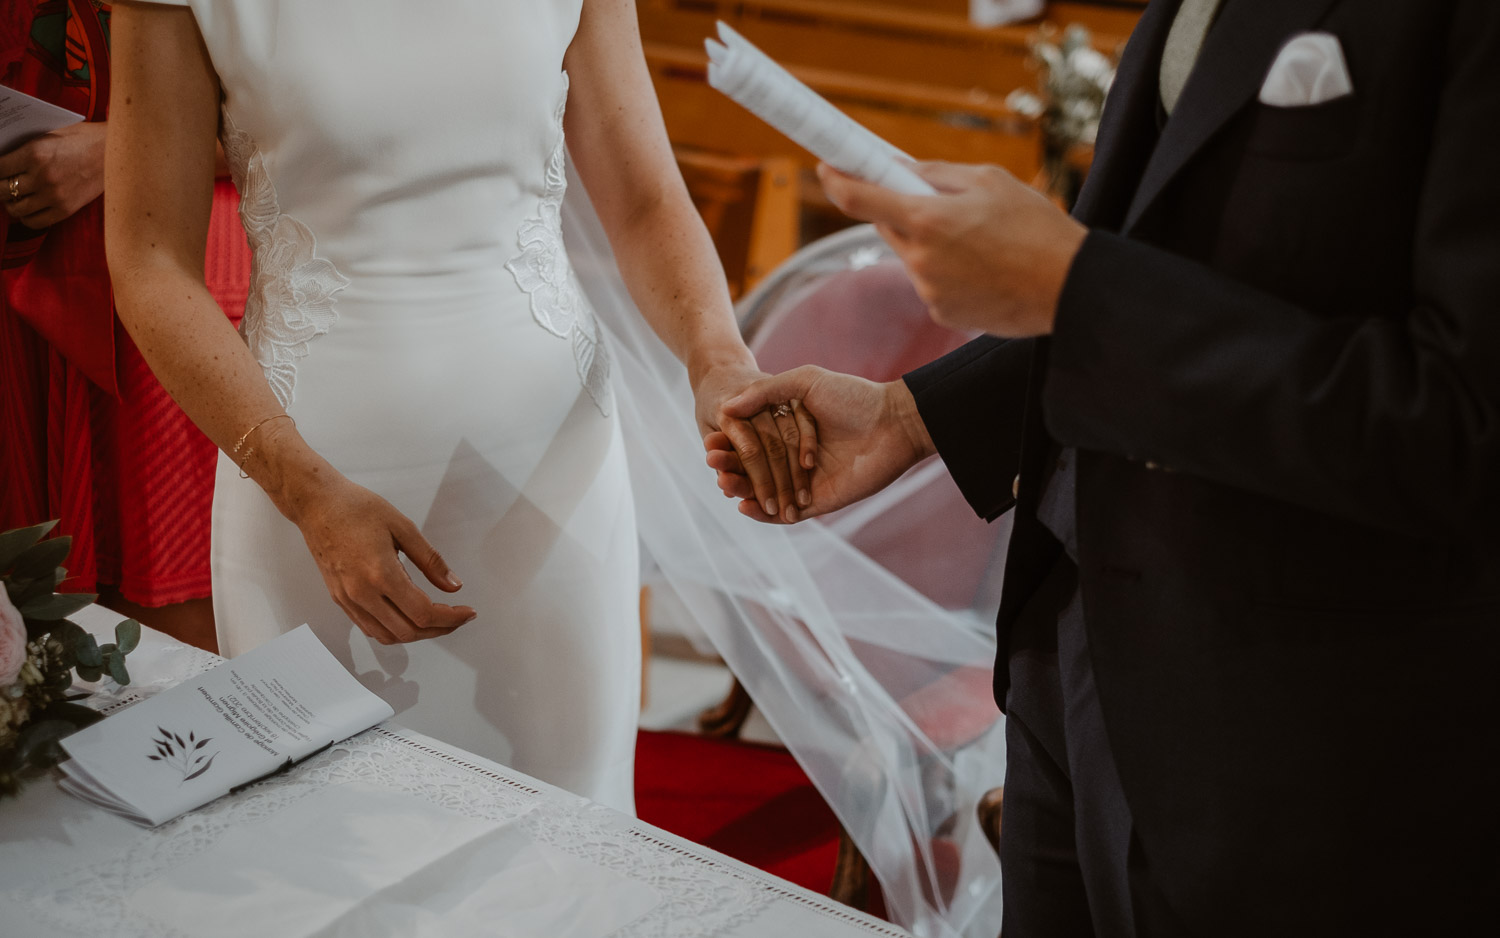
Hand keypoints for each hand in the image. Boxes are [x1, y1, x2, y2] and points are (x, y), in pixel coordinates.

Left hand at [0, 122, 108, 228]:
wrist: (116, 152)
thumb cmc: (83, 139)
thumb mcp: (49, 135)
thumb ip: (25, 149)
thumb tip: (2, 161)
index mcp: (34, 153)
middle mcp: (42, 177)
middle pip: (2, 190)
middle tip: (2, 184)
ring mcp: (54, 195)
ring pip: (15, 208)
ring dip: (11, 203)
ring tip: (14, 197)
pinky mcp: (66, 209)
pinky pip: (34, 221)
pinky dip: (26, 217)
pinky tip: (28, 208)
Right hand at [288, 475, 476, 644]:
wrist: (317, 504)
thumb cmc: (356, 508)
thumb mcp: (403, 527)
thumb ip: (431, 560)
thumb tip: (453, 585)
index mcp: (380, 574)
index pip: (423, 613)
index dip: (450, 618)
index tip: (468, 613)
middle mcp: (362, 593)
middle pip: (408, 631)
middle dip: (439, 629)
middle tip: (457, 617)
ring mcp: (348, 599)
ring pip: (387, 636)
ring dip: (416, 634)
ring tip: (437, 620)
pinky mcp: (339, 599)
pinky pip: (369, 628)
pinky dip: (393, 631)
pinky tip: (408, 617)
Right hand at [708, 366, 934, 522]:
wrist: (894, 422)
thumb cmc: (854, 397)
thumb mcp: (805, 382)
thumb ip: (766, 392)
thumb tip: (727, 407)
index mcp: (791, 431)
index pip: (752, 442)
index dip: (730, 444)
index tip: (710, 441)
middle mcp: (796, 457)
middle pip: (755, 469)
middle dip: (731, 467)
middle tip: (712, 463)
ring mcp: (807, 481)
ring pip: (766, 492)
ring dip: (742, 491)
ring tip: (723, 483)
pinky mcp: (821, 501)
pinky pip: (787, 515)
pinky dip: (764, 515)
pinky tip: (745, 507)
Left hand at [817, 161, 1086, 336]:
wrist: (1069, 288)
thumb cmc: (1036, 227)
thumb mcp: (989, 180)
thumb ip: (936, 173)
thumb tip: (897, 166)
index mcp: (928, 219)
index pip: (859, 199)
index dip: (836, 180)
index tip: (825, 168)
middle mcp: (920, 259)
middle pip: (887, 226)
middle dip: (902, 209)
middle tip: (935, 201)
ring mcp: (929, 291)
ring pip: (912, 255)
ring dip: (931, 243)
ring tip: (982, 242)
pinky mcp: (942, 314)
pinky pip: (932, 283)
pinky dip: (947, 272)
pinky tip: (985, 269)